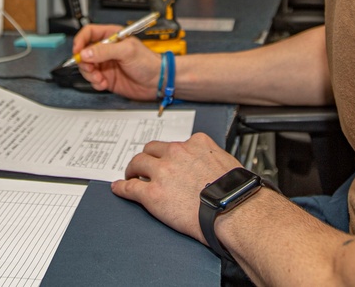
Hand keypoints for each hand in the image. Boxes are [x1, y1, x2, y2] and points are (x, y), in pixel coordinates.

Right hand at [72, 23, 160, 100]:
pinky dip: (95, 83)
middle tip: (91, 68)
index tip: (77, 51)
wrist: (157, 81)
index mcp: (112, 36)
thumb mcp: (127, 51)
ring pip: (86, 67)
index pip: (89, 33)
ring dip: (90, 74)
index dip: (80, 40)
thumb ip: (105, 51)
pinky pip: (93, 80)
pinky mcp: (107, 78)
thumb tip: (86, 52)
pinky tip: (104, 84)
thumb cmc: (148, 61)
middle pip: (84, 52)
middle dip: (84, 62)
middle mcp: (106, 50)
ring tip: (99, 78)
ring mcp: (106, 64)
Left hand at [112, 132, 242, 242]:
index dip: (169, 154)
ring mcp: (162, 172)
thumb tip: (212, 167)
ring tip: (130, 175)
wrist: (232, 210)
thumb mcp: (227, 162)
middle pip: (152, 149)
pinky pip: (130, 187)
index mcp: (196, 144)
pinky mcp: (152, 194)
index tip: (167, 159)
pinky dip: (122, 187)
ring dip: (132, 169)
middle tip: (144, 165)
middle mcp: (176, 153)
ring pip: (138, 163)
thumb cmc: (235, 192)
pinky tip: (119, 188)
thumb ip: (212, 159)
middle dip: (148, 156)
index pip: (176, 144)